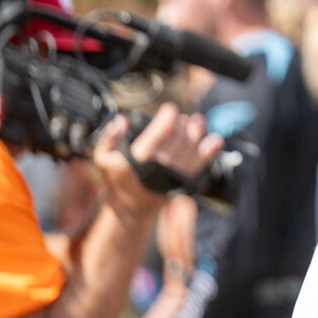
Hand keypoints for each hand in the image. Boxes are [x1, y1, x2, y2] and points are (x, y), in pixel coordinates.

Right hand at [89, 104, 221, 222]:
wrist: (132, 208)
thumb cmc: (118, 180)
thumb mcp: (102, 157)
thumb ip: (109, 137)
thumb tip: (123, 119)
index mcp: (141, 158)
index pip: (163, 130)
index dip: (169, 116)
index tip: (169, 109)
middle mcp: (161, 166)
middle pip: (180, 137)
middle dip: (183, 123)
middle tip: (182, 117)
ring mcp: (175, 176)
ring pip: (192, 148)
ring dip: (197, 132)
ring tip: (197, 121)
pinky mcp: (185, 183)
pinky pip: (201, 164)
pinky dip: (209, 151)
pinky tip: (214, 140)